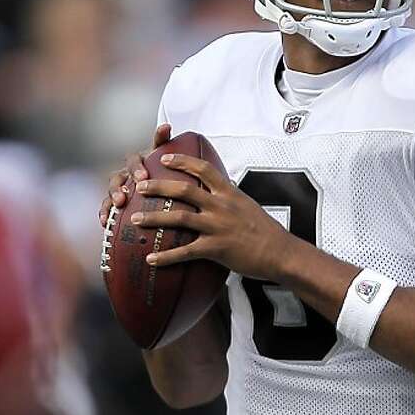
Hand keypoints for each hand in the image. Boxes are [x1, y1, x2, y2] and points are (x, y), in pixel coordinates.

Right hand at [97, 123, 171, 228]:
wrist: (159, 182)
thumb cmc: (163, 168)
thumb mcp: (166, 156)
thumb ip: (163, 142)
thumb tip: (166, 126)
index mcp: (137, 162)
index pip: (133, 161)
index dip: (136, 169)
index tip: (143, 178)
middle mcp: (125, 174)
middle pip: (116, 178)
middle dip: (118, 188)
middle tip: (124, 199)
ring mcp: (119, 188)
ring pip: (110, 193)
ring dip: (110, 200)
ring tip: (116, 208)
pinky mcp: (115, 203)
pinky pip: (106, 208)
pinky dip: (104, 214)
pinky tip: (104, 223)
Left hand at [131, 152, 296, 281]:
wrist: (280, 253)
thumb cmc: (264, 230)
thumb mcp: (247, 204)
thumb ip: (228, 196)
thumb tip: (218, 187)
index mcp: (228, 192)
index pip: (203, 168)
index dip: (182, 161)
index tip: (165, 156)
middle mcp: (221, 205)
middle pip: (184, 189)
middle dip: (158, 186)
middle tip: (140, 186)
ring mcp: (217, 226)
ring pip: (179, 217)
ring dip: (154, 218)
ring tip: (135, 219)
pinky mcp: (216, 248)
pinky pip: (185, 251)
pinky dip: (166, 256)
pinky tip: (151, 258)